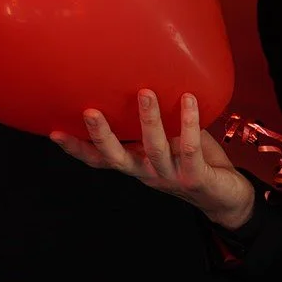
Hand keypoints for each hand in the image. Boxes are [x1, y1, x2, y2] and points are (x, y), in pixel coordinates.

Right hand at [50, 90, 256, 228]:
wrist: (227, 198)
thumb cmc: (195, 161)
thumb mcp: (169, 142)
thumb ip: (155, 124)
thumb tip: (142, 83)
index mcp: (138, 165)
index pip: (102, 160)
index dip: (78, 149)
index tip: (54, 132)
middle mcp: (149, 173)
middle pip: (118, 159)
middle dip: (102, 136)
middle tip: (89, 111)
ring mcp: (171, 177)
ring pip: (155, 149)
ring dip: (149, 121)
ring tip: (146, 92)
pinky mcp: (196, 177)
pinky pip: (190, 148)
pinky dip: (189, 122)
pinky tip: (189, 99)